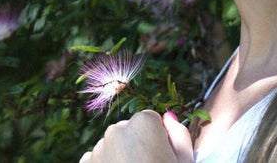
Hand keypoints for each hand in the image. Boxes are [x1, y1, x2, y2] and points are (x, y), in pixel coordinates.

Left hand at [79, 110, 193, 162]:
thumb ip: (179, 135)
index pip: (151, 120)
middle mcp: (116, 130)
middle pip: (129, 131)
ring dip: (120, 158)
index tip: (162, 158)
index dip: (159, 140)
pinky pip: (97, 160)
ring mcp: (98, 148)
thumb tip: (168, 118)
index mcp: (144, 124)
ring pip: (112, 146)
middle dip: (137, 146)